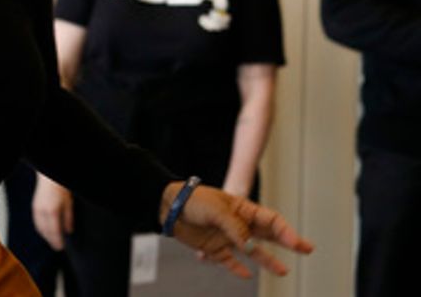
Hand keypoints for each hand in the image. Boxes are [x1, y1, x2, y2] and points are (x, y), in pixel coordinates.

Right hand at [32, 174, 73, 250]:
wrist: (49, 178)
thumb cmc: (60, 188)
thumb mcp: (68, 203)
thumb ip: (68, 218)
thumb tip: (69, 231)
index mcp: (52, 212)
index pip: (54, 232)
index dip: (57, 241)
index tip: (60, 247)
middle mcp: (42, 212)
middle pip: (46, 232)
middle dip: (51, 241)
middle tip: (57, 247)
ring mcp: (37, 209)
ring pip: (39, 228)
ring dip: (45, 236)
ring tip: (51, 241)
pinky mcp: (34, 207)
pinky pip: (36, 222)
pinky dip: (41, 229)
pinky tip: (45, 230)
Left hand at [163, 182, 314, 278]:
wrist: (167, 206)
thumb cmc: (193, 200)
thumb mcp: (217, 210)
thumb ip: (236, 229)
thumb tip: (251, 247)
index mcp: (242, 209)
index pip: (270, 220)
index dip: (285, 231)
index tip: (296, 242)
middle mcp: (238, 224)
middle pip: (268, 235)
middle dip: (287, 242)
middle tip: (306, 249)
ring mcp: (227, 237)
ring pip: (253, 251)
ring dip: (267, 260)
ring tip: (283, 271)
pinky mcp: (214, 248)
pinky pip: (230, 261)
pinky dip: (237, 268)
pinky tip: (246, 275)